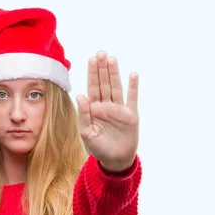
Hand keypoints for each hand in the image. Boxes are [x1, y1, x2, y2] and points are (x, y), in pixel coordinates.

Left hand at [77, 50, 138, 171]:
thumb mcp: (86, 133)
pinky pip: (132, 98)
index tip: (92, 60)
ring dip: (114, 74)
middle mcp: (106, 106)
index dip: (92, 74)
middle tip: (101, 53)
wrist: (115, 160)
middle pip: (104, 84)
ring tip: (112, 60)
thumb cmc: (99, 148)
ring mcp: (119, 109)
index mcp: (94, 109)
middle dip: (102, 69)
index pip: (92, 87)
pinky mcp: (131, 115)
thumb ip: (83, 115)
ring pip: (116, 87)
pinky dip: (133, 87)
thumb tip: (80, 96)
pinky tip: (133, 75)